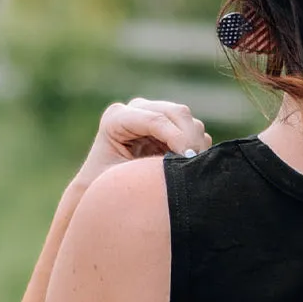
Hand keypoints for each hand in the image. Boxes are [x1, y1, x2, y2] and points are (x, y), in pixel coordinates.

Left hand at [75, 98, 212, 188]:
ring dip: (196, 144)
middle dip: (191, 140)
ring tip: (189, 170)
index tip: (189, 160)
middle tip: (195, 166)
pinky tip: (186, 166)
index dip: (178, 138)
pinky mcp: (169, 125)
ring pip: (189, 120)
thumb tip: (183, 165)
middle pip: (177, 113)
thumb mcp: (123, 180)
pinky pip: (194, 130)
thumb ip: (149, 170)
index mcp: (116, 118)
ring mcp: (154, 114)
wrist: (105, 191)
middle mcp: (136, 110)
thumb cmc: (107, 189)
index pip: (155, 120)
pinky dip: (197, 147)